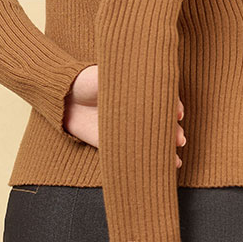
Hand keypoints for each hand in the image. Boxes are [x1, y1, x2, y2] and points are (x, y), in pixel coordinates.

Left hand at [63, 65, 186, 165]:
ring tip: (175, 160)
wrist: (63, 96)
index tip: (178, 114)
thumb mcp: (112, 74)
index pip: (163, 101)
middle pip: (162, 123)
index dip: (174, 107)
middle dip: (173, 132)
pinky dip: (149, 161)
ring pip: (152, 141)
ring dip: (166, 150)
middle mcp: (135, 110)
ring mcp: (126, 128)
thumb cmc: (89, 80)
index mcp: (138, 91)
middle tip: (178, 139)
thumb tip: (156, 82)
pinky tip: (164, 167)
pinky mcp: (113, 144)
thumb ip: (132, 80)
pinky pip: (134, 154)